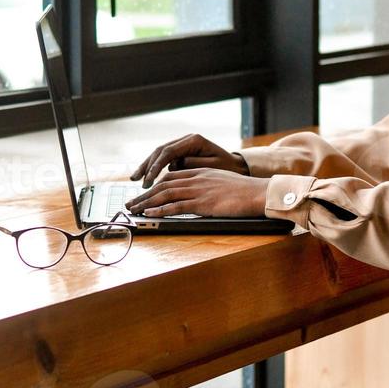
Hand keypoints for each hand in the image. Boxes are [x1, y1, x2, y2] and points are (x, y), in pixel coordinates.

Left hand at [125, 168, 269, 217]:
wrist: (258, 192)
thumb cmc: (246, 191)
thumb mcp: (224, 182)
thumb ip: (209, 186)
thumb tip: (202, 195)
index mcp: (201, 173)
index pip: (171, 177)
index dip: (155, 185)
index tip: (145, 194)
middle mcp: (196, 179)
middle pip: (163, 185)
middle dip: (144, 195)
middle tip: (130, 203)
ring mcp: (199, 191)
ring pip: (165, 195)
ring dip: (146, 203)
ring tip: (133, 210)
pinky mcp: (203, 203)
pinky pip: (176, 206)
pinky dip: (160, 210)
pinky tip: (150, 215)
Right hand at [130, 134, 248, 188]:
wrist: (237, 166)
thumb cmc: (228, 168)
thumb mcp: (213, 166)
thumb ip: (193, 165)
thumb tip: (174, 166)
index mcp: (194, 140)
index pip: (169, 152)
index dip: (155, 166)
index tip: (148, 180)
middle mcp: (186, 140)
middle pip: (160, 151)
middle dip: (147, 166)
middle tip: (137, 180)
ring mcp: (183, 145)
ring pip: (159, 154)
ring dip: (147, 166)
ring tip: (136, 179)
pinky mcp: (182, 153)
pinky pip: (164, 160)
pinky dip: (155, 169)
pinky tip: (147, 178)